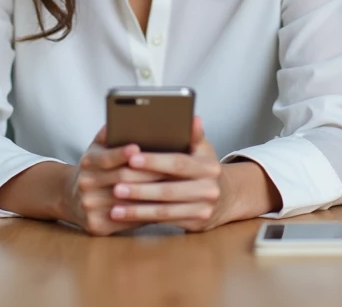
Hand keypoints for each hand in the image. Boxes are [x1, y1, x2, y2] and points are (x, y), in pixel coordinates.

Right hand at [62, 126, 164, 236]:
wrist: (70, 198)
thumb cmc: (97, 167)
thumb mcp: (98, 146)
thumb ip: (111, 131)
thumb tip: (129, 115)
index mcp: (87, 161)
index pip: (105, 157)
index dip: (121, 153)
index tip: (137, 147)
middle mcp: (85, 184)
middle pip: (122, 179)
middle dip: (150, 173)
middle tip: (175, 168)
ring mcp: (89, 207)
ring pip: (128, 201)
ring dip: (153, 194)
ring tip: (176, 186)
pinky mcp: (97, 226)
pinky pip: (127, 221)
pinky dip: (146, 213)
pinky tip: (164, 206)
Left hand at [107, 117, 233, 231]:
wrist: (226, 197)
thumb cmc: (203, 167)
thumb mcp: (202, 149)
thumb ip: (193, 135)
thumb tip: (193, 117)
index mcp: (209, 166)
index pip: (178, 162)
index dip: (154, 162)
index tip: (131, 159)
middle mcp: (209, 189)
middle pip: (169, 190)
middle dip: (140, 189)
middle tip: (116, 186)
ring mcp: (204, 209)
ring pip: (165, 211)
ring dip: (137, 209)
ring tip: (114, 206)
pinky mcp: (195, 224)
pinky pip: (165, 222)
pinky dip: (143, 218)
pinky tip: (125, 216)